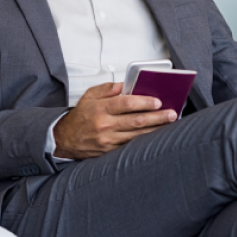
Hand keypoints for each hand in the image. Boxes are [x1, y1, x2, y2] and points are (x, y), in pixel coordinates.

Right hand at [52, 82, 177, 159]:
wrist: (65, 139)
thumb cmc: (79, 117)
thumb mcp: (89, 96)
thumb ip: (108, 88)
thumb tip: (127, 85)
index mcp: (99, 108)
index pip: (126, 103)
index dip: (144, 102)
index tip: (157, 101)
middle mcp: (104, 125)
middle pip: (136, 120)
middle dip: (157, 116)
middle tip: (171, 113)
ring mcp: (108, 140)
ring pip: (137, 134)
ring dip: (155, 129)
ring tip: (169, 123)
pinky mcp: (110, 151)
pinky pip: (131, 145)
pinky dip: (145, 140)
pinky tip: (155, 136)